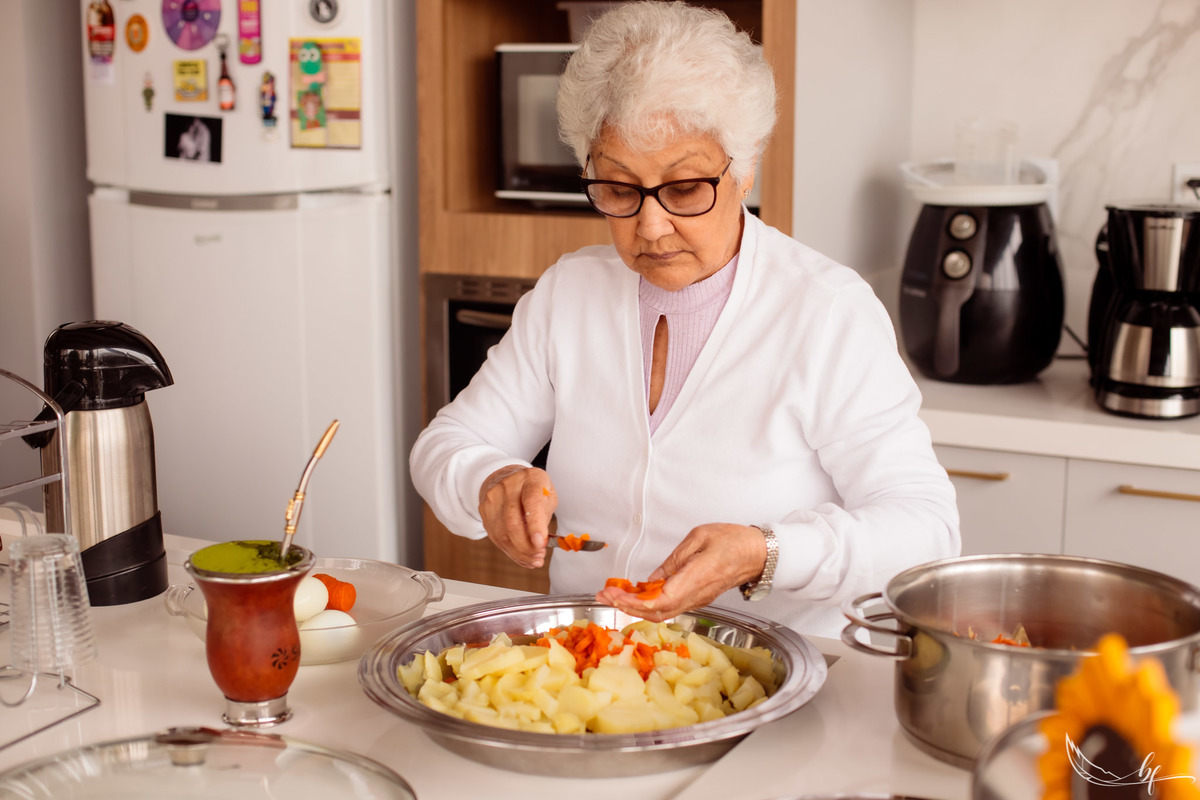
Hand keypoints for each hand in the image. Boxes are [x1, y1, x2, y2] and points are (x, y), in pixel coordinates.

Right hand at [478, 465, 556, 568]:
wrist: (505, 477)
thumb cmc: (532, 488)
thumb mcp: (547, 494)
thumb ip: (545, 515)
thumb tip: (540, 542)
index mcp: (530, 479)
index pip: (531, 502)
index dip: (535, 525)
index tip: (541, 544)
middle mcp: (508, 487)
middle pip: (513, 522)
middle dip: (527, 546)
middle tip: (540, 556)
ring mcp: (492, 499)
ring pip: (503, 534)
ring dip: (520, 552)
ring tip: (534, 559)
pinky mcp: (484, 512)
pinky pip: (496, 537)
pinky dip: (511, 551)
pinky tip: (522, 556)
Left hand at [594, 523, 766, 620]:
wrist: (758, 554)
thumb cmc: (734, 541)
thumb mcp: (698, 538)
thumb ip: (673, 560)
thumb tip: (652, 579)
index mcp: (696, 577)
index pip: (660, 600)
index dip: (634, 602)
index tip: (615, 593)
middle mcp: (696, 594)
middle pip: (657, 612)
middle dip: (627, 606)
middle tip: (605, 595)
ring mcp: (698, 599)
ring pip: (663, 613)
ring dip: (636, 607)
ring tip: (614, 595)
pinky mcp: (699, 598)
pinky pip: (671, 607)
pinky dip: (649, 604)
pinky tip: (637, 594)